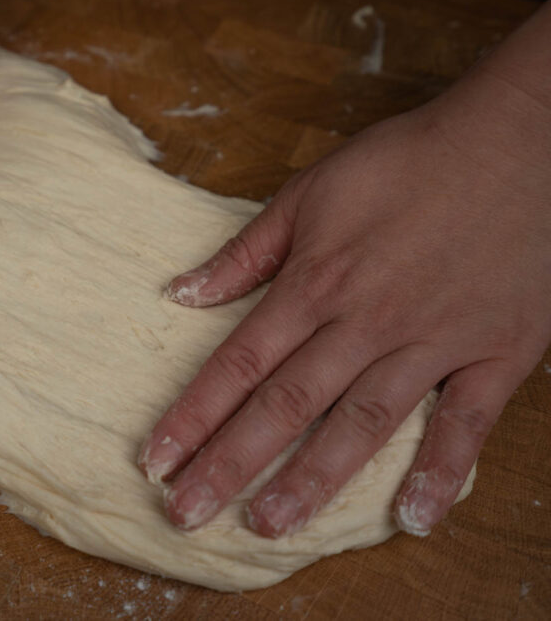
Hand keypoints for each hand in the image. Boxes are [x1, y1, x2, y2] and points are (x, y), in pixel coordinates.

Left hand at [138, 5, 550, 537]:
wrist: (517, 141)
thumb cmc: (407, 162)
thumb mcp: (310, 192)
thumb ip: (245, 252)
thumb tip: (180, 293)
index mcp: (315, 283)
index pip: (237, 363)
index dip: (192, 416)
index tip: (155, 459)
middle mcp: (364, 322)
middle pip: (284, 406)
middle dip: (229, 464)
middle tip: (186, 514)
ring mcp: (431, 342)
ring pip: (361, 424)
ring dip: (311, 480)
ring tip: (267, 526)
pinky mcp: (493, 353)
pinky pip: (465, 422)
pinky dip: (442, 471)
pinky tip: (414, 518)